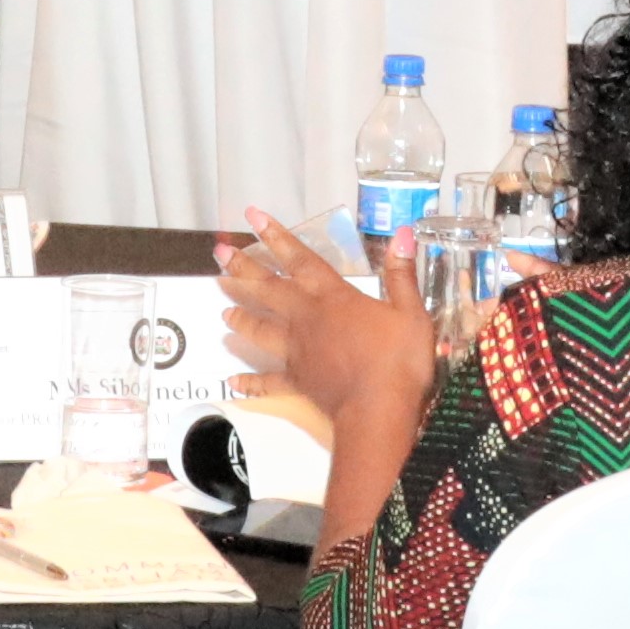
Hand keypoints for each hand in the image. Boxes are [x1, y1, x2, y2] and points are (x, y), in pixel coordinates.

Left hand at [217, 205, 442, 470]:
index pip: (300, 259)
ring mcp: (297, 352)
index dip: (276, 236)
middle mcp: (307, 319)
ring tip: (223, 309)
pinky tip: (233, 381)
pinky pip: (267, 381)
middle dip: (243, 268)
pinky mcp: (296, 382)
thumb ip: (401, 274)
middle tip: (219, 254)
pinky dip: (250, 381)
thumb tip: (401, 233)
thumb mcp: (411, 312)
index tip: (252, 217)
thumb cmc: (398, 361)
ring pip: (260, 329)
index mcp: (333, 298)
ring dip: (241, 317)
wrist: (378, 411)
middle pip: (268, 289)